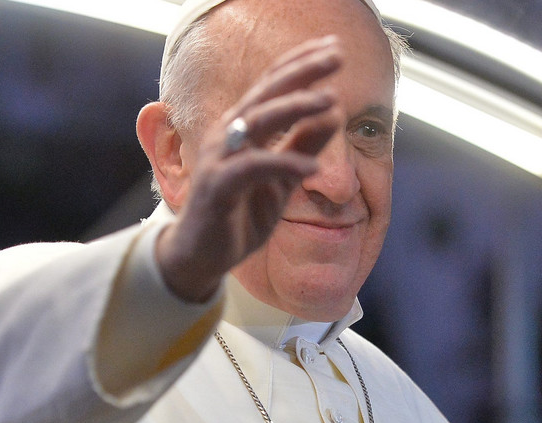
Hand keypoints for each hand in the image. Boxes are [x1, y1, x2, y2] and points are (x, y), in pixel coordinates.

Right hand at [155, 36, 343, 302]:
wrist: (203, 255)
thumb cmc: (241, 212)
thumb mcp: (283, 178)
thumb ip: (304, 145)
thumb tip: (335, 114)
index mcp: (242, 126)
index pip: (273, 84)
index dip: (302, 63)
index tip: (335, 47)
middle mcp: (227, 133)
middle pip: (267, 92)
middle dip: (303, 71)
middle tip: (338, 55)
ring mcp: (220, 158)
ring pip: (258, 121)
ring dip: (296, 108)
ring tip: (332, 101)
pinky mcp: (217, 187)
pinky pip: (253, 168)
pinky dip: (285, 163)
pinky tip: (313, 167)